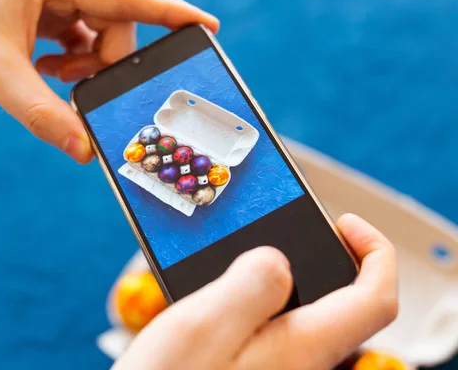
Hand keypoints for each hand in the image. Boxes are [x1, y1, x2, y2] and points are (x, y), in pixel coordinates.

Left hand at [0, 0, 217, 162]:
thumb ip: (43, 114)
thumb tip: (84, 151)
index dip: (171, 12)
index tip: (209, 26)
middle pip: (115, 24)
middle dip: (106, 62)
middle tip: (78, 86)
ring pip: (101, 34)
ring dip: (87, 65)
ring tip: (53, 76)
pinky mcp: (48, 11)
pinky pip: (83, 39)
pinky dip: (74, 62)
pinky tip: (48, 70)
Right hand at [113, 214, 397, 369]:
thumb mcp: (204, 325)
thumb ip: (250, 285)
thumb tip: (278, 258)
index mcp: (301, 346)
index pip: (375, 299)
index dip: (374, 252)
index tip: (344, 223)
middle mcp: (301, 362)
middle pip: (344, 305)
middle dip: (327, 261)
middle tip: (292, 235)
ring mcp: (279, 369)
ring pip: (304, 316)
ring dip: (286, 280)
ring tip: (248, 260)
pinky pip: (274, 329)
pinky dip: (261, 301)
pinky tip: (226, 298)